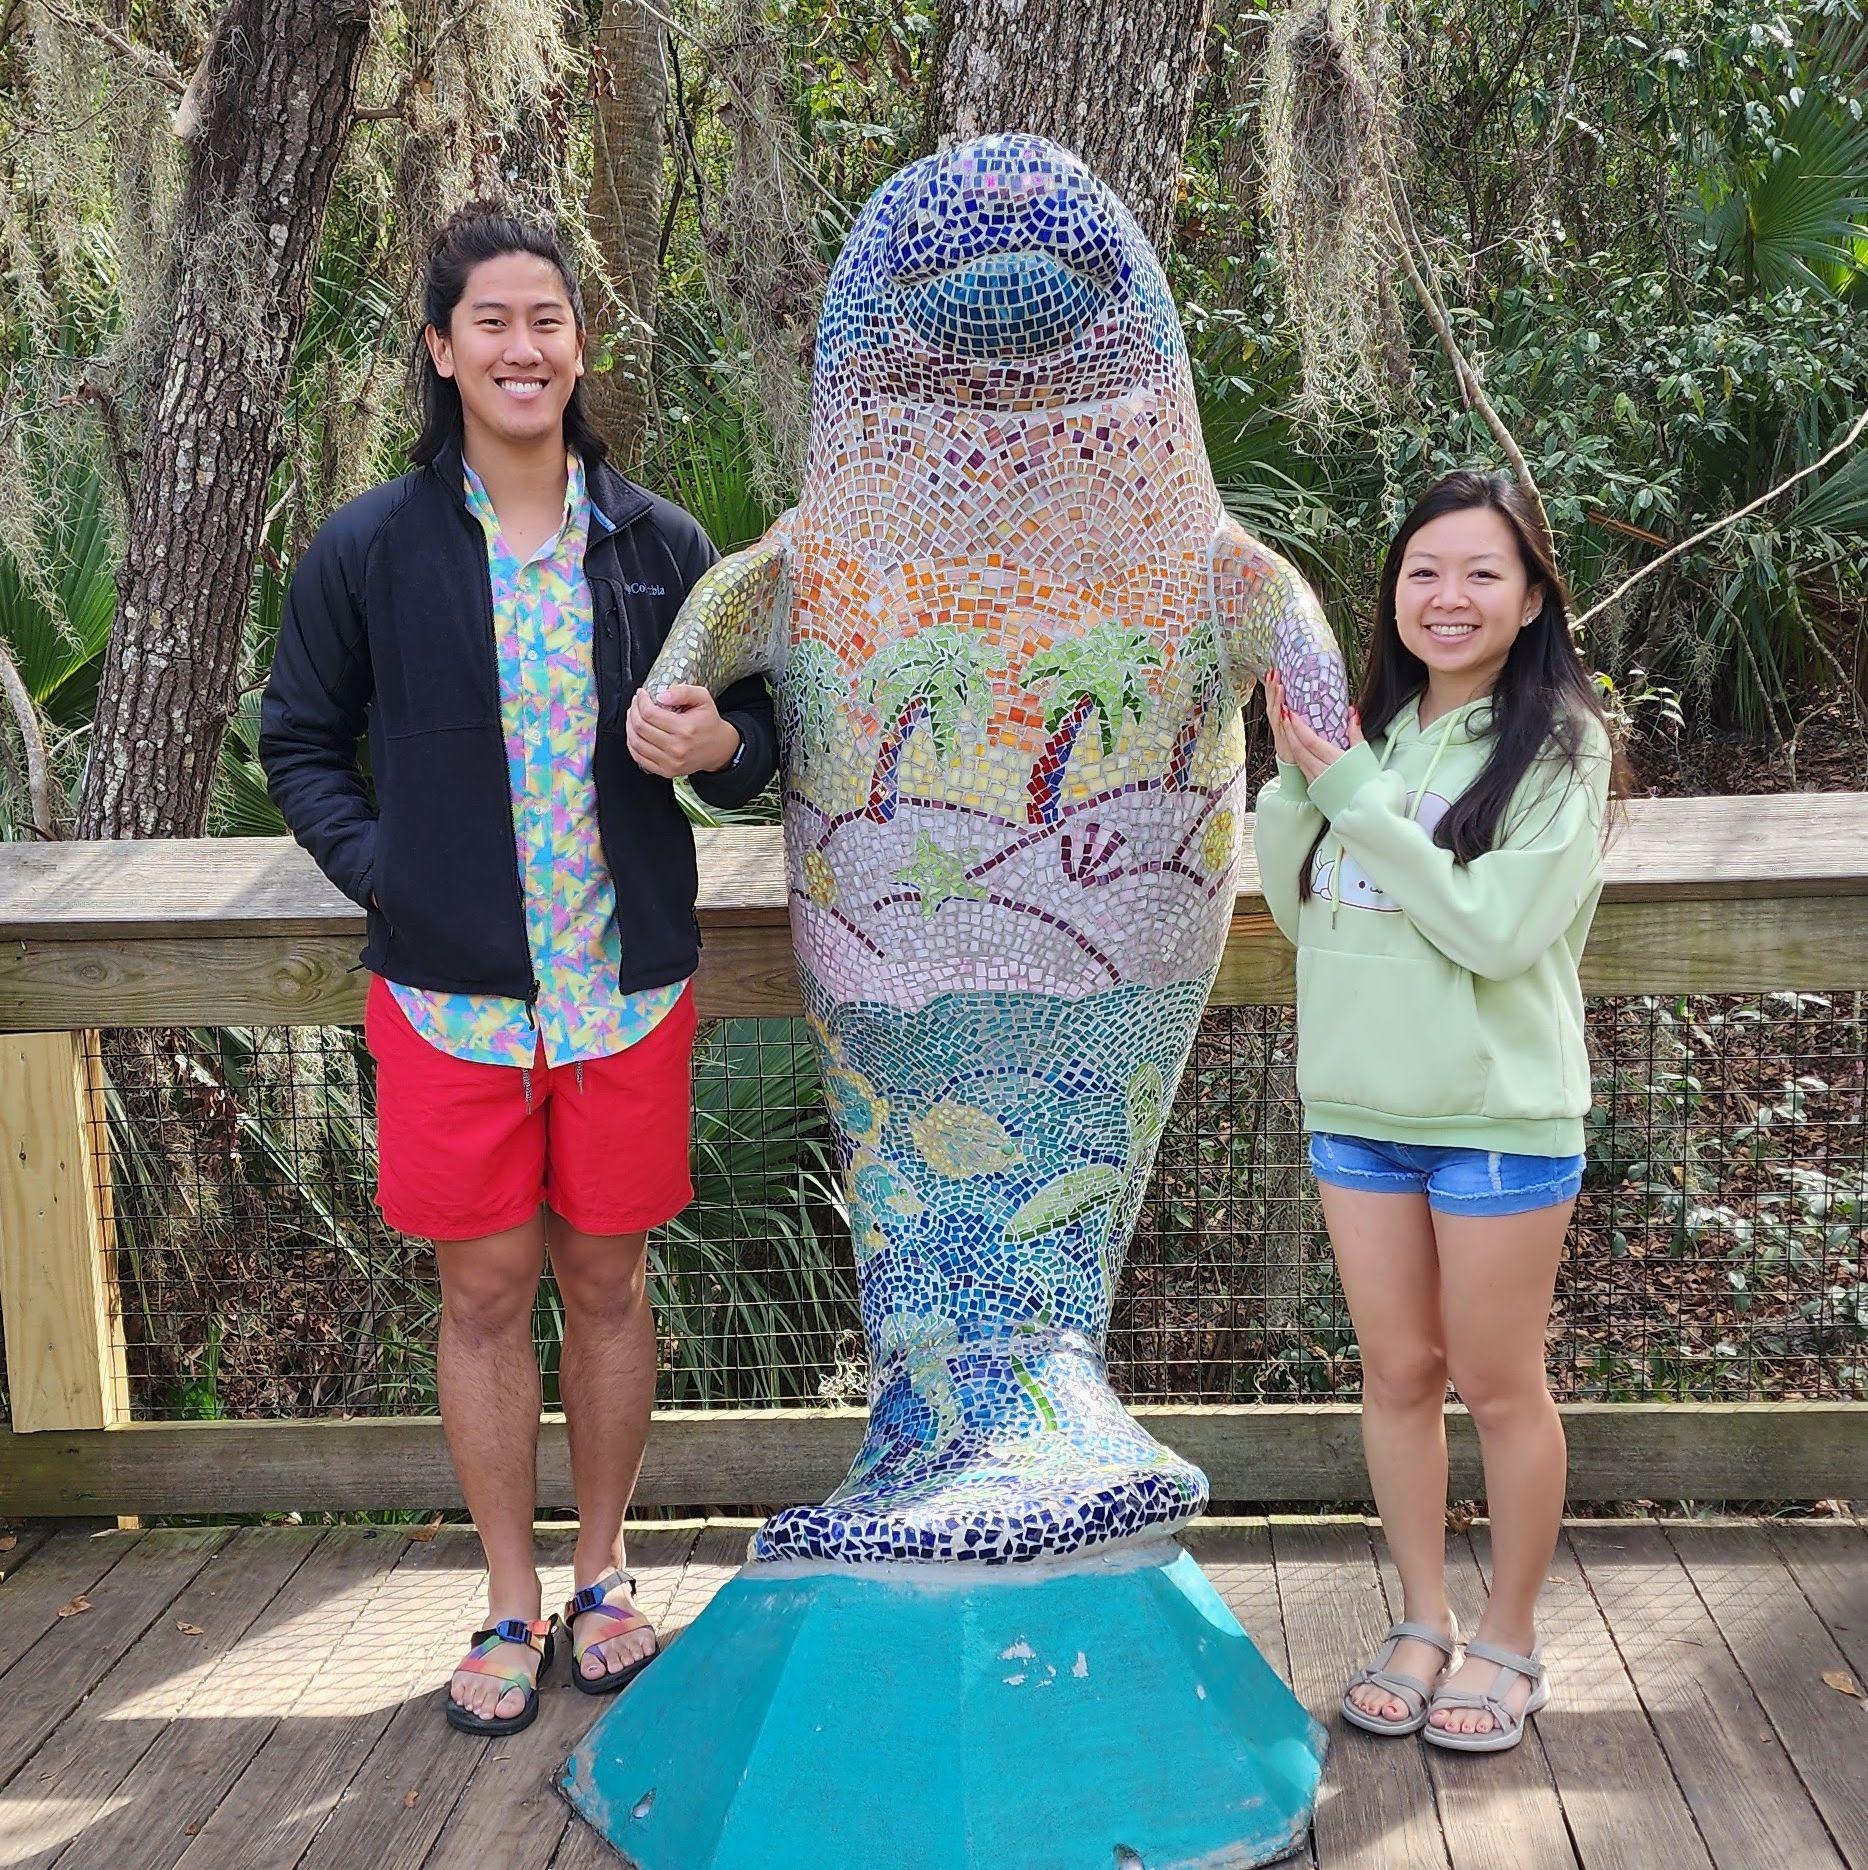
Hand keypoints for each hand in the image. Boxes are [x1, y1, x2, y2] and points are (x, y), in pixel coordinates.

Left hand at [626, 682, 739, 777]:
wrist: (719, 748)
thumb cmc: (709, 722)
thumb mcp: (703, 698)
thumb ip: (683, 692)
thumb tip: (661, 696)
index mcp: (685, 729)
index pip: (650, 714)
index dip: (641, 701)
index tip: (641, 694)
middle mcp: (677, 748)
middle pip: (640, 727)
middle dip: (633, 711)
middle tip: (636, 703)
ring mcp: (670, 762)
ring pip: (636, 742)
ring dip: (629, 726)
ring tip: (633, 716)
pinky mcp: (666, 771)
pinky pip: (639, 757)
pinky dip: (632, 744)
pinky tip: (635, 733)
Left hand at [1264, 668, 1360, 782]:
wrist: (1367, 808)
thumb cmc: (1369, 782)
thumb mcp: (1364, 755)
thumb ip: (1356, 733)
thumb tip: (1352, 714)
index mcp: (1334, 761)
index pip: (1310, 741)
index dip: (1298, 726)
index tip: (1291, 714)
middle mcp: (1321, 771)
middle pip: (1299, 749)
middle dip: (1289, 731)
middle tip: (1284, 716)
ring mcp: (1316, 781)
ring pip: (1299, 759)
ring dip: (1291, 742)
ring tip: (1288, 729)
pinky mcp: (1314, 789)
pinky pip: (1302, 769)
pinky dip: (1298, 756)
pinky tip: (1297, 748)